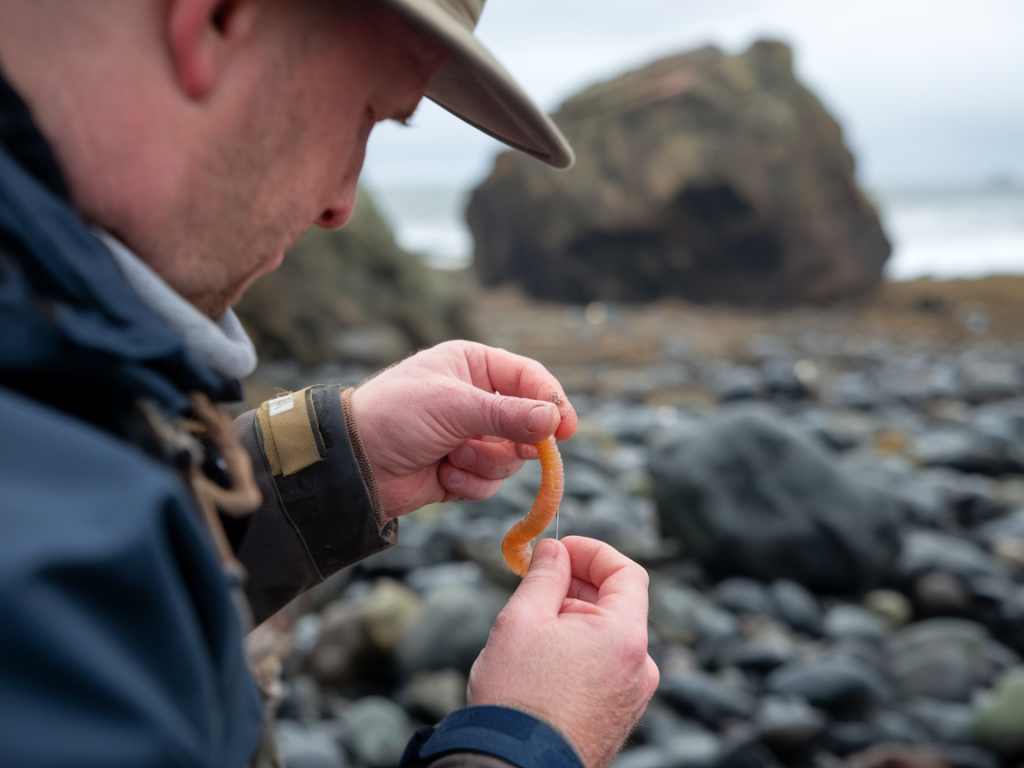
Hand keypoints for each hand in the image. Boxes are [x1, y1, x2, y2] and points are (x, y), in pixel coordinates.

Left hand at [348, 340, 577, 516]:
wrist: (353, 465)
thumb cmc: (395, 417)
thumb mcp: (453, 407)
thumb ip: (507, 414)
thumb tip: (555, 421)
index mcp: (473, 365)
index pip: (528, 378)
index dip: (551, 401)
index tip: (567, 429)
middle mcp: (477, 398)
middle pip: (528, 423)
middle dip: (512, 441)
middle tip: (506, 447)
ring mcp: (472, 436)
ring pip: (512, 458)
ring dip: (484, 463)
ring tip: (451, 457)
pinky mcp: (464, 469)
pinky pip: (491, 482)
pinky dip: (470, 482)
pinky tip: (441, 475)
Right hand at [467, 537, 659, 767]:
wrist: (513, 767)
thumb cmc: (516, 698)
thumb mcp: (522, 619)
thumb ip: (545, 575)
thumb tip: (554, 551)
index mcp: (625, 636)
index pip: (626, 572)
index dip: (592, 551)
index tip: (560, 549)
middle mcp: (640, 665)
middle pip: (617, 604)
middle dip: (576, 586)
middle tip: (536, 584)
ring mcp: (632, 694)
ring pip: (607, 636)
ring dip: (574, 619)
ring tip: (532, 630)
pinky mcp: (618, 714)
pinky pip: (605, 665)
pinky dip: (580, 650)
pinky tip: (543, 660)